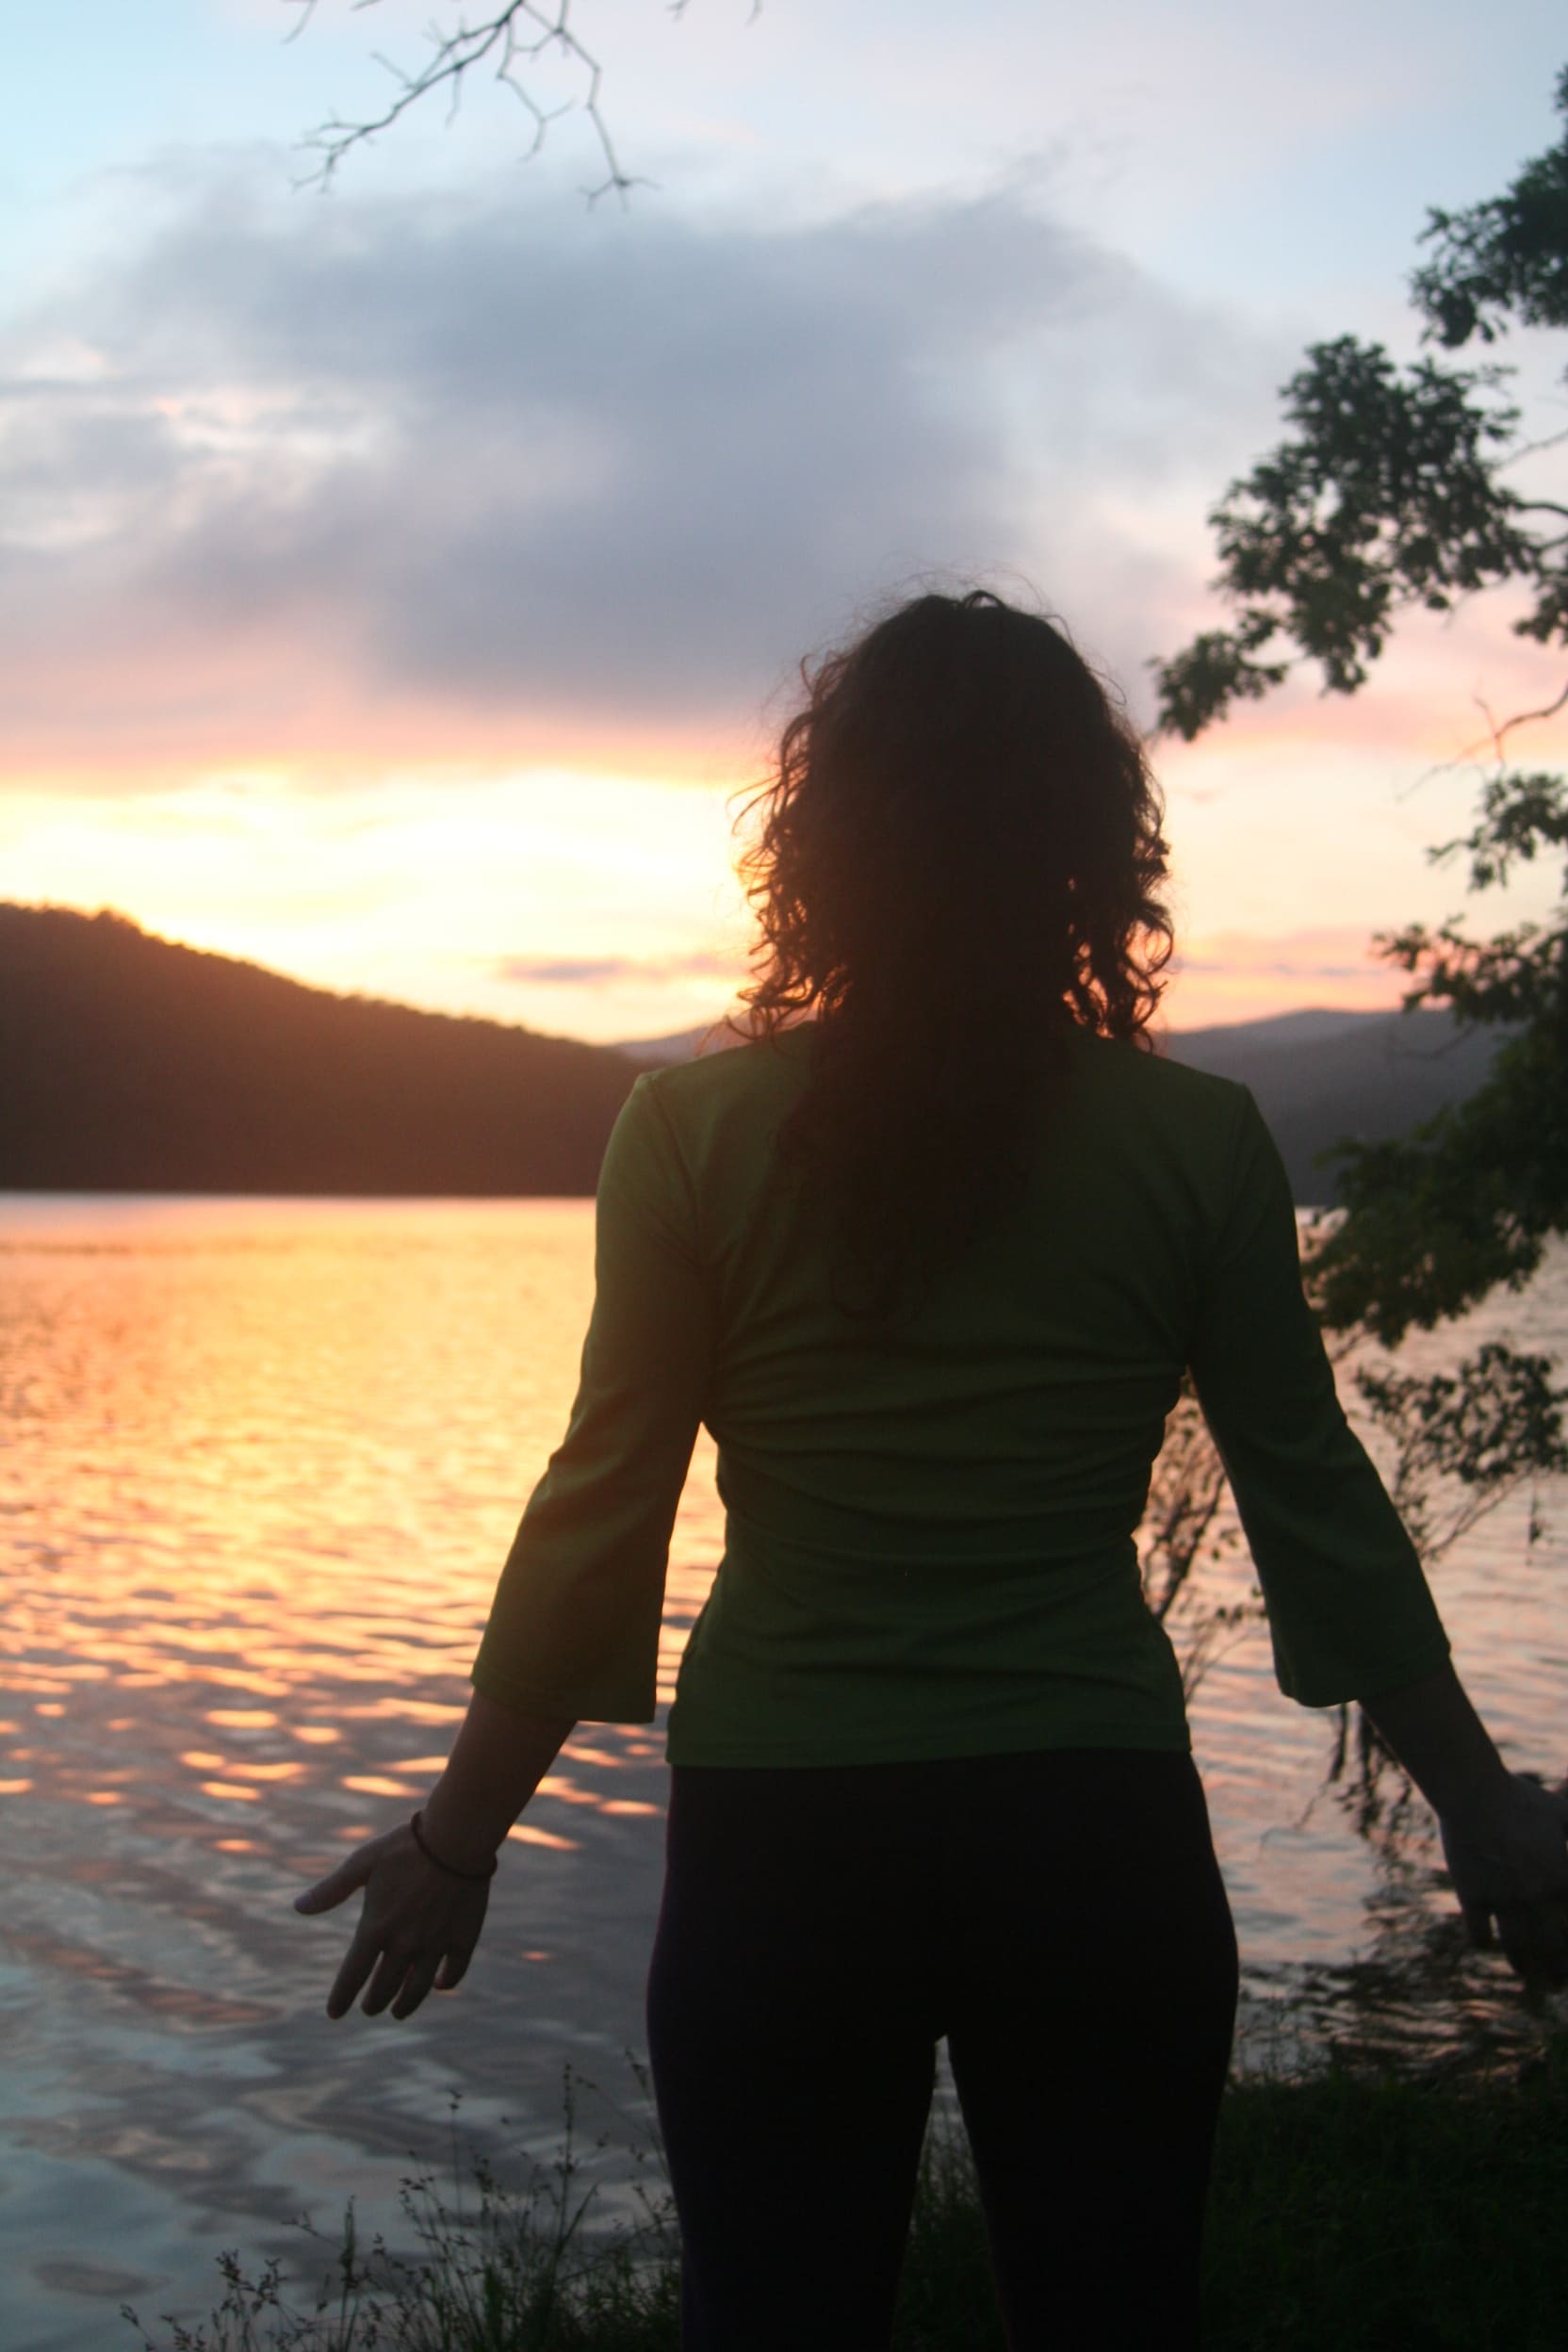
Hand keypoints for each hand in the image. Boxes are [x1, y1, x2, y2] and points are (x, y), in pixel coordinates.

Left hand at [294, 1819, 493, 2018]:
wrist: (457, 1837)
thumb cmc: (405, 1847)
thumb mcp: (363, 1862)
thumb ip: (331, 1889)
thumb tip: (297, 1907)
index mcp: (376, 1928)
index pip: (353, 1975)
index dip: (341, 1997)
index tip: (334, 2012)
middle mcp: (405, 1944)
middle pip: (385, 1987)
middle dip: (374, 2002)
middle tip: (369, 2008)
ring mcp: (436, 1943)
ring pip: (418, 1988)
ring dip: (406, 2004)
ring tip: (398, 2012)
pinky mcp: (464, 1937)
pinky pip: (455, 1971)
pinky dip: (445, 1983)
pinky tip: (439, 1985)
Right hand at [1439, 1770, 1567, 1987]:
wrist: (1472, 1792)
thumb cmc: (1521, 1798)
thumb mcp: (1560, 1811)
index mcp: (1562, 1879)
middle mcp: (1536, 1897)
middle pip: (1554, 1950)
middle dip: (1559, 1973)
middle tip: (1558, 1984)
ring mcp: (1503, 1900)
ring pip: (1519, 1950)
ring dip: (1526, 1969)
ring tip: (1530, 1978)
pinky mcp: (1473, 1897)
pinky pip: (1479, 1934)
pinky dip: (1484, 1945)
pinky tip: (1488, 1946)